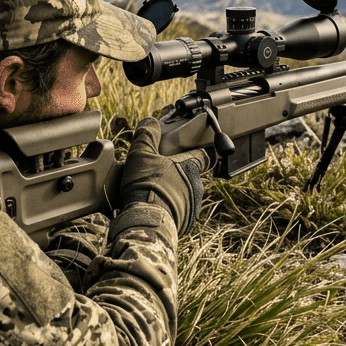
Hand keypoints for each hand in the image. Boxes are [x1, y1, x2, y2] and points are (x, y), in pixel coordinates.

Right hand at [118, 118, 206, 235]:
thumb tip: (150, 122)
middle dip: (178, 175)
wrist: (147, 222)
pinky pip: (181, 213)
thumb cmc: (146, 185)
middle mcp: (197, 185)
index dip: (197, 152)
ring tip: (153, 195)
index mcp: (190, 166)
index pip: (204, 155)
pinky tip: (154, 210)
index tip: (190, 151)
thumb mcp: (141, 154)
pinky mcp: (187, 223)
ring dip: (174, 194)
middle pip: (191, 176)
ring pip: (186, 195)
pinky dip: (170, 211)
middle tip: (159, 175)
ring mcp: (193, 205)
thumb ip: (147, 136)